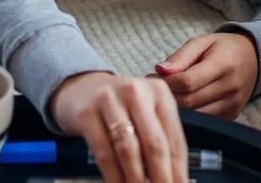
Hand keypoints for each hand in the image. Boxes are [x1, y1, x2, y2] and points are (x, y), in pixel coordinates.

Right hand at [50, 72, 188, 182]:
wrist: (81, 88)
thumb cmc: (120, 106)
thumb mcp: (146, 112)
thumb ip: (161, 138)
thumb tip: (174, 178)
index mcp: (159, 92)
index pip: (174, 138)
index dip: (179, 170)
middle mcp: (136, 92)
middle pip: (154, 144)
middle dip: (161, 177)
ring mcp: (109, 100)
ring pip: (128, 149)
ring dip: (136, 179)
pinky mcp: (86, 113)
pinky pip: (104, 152)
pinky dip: (113, 176)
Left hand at [153, 33, 257, 119]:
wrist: (254, 58)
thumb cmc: (223, 48)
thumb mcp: (202, 42)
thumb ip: (180, 56)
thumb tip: (160, 70)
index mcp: (223, 64)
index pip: (188, 81)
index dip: (167, 82)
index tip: (153, 77)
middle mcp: (230, 87)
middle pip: (189, 101)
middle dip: (168, 95)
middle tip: (156, 87)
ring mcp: (232, 104)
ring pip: (195, 114)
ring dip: (177, 107)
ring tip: (168, 93)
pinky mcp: (232, 115)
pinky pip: (205, 120)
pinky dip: (190, 113)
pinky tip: (183, 102)